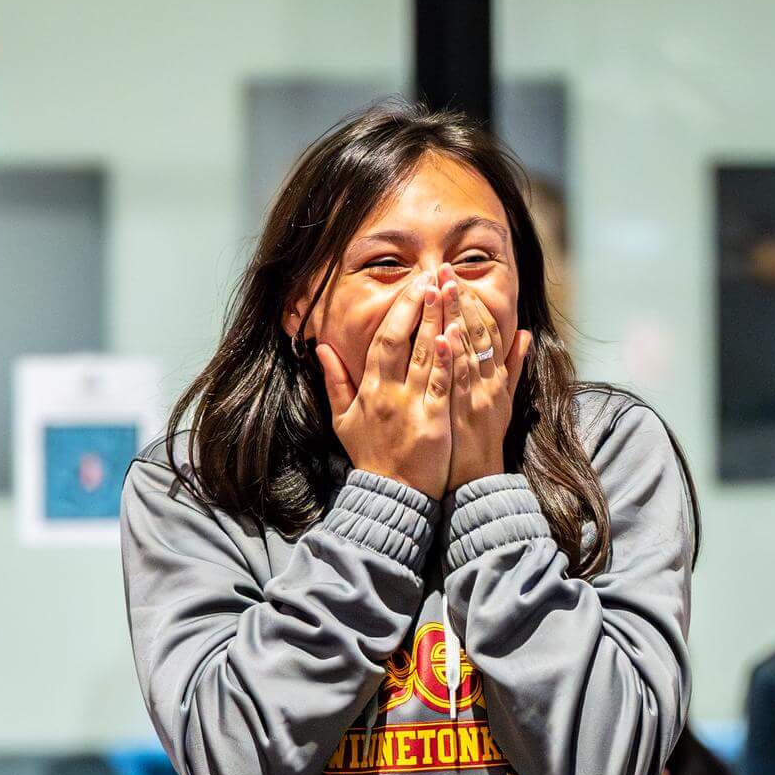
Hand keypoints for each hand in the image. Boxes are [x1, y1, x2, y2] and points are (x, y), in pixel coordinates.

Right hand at [318, 277, 452, 500]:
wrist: (392, 496)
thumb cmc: (371, 456)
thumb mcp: (343, 419)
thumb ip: (335, 381)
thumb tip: (321, 348)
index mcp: (369, 389)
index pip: (384, 340)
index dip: (400, 311)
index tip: (415, 286)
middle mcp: (389, 393)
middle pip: (406, 340)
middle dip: (421, 307)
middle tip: (435, 277)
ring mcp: (411, 407)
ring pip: (426, 357)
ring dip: (438, 322)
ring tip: (450, 293)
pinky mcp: (433, 423)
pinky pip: (442, 385)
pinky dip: (447, 360)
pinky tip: (454, 336)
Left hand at [442, 281, 532, 491]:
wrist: (478, 485)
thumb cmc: (485, 444)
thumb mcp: (506, 403)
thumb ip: (514, 368)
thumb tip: (526, 335)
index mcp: (497, 379)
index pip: (488, 331)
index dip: (473, 303)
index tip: (457, 279)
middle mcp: (490, 384)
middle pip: (476, 333)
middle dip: (460, 299)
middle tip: (444, 269)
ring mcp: (477, 398)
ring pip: (467, 350)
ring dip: (454, 317)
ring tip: (442, 287)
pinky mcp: (462, 414)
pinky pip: (458, 381)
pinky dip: (454, 357)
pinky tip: (444, 334)